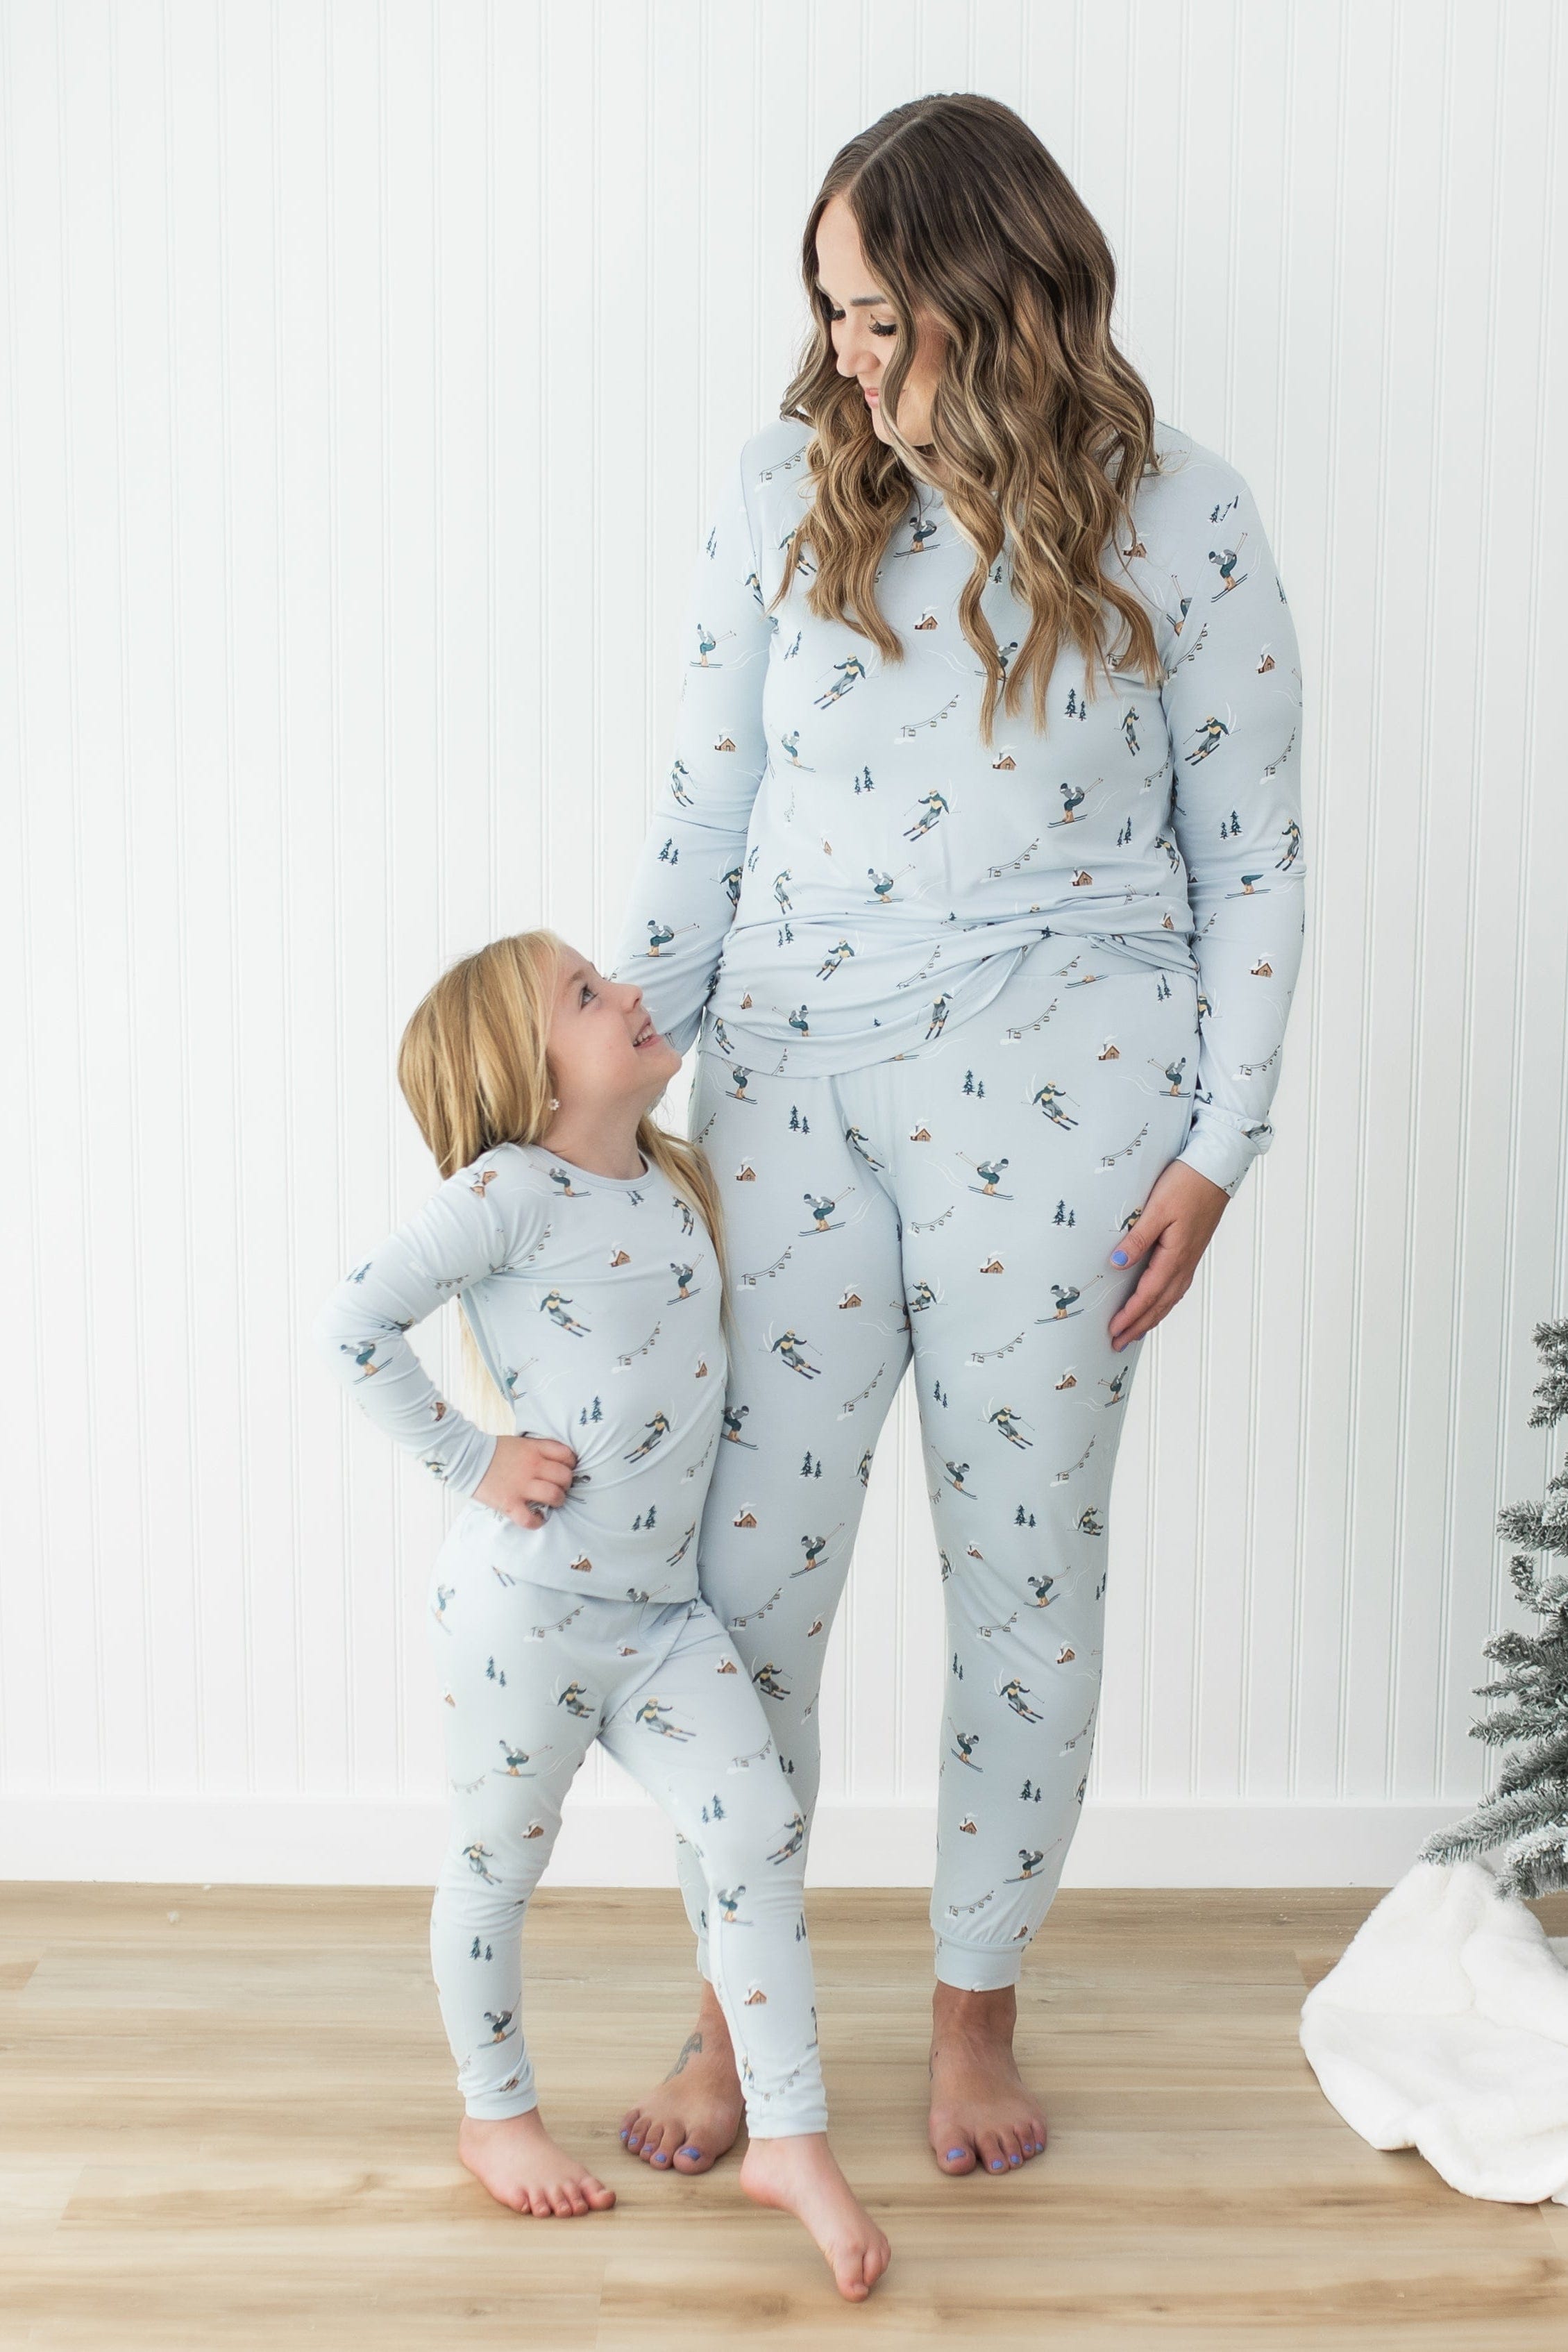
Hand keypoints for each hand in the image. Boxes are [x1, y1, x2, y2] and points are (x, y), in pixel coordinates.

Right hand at [472, 1433, 578, 1529]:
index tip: (566, 1469)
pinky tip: (537, 1518)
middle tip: (560, 1487)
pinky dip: (537, 1522)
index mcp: (534, 1450)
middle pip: (564, 1477)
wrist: (467, 1457)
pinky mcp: (509, 1503)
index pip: (566, 1455)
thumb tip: (553, 1461)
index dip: (571, 1464)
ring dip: (557, 1501)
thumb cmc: (494, 1451)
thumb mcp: (520, 1442)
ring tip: (552, 1503)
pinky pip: (530, 1519)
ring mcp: (521, 1486)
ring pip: (554, 1496)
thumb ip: (537, 1450)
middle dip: (566, 1484)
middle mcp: (532, 1467)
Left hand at [1105, 1161, 1229, 1349]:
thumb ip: (1137, 1237)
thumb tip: (1117, 1262)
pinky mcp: (1191, 1252)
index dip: (1130, 1315)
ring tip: (1134, 1333)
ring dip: (1151, 1318)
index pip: (1148, 1295)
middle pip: (1159, 1304)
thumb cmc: (1187, 1184)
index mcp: (1175, 1256)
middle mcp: (1184, 1263)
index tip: (1114, 1330)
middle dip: (1138, 1326)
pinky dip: (1163, 1303)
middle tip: (1118, 1343)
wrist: (1216, 1170)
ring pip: (1169, 1299)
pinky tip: (1157, 1305)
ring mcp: (1190, 1259)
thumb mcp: (1157, 1208)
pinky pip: (1176, 1287)